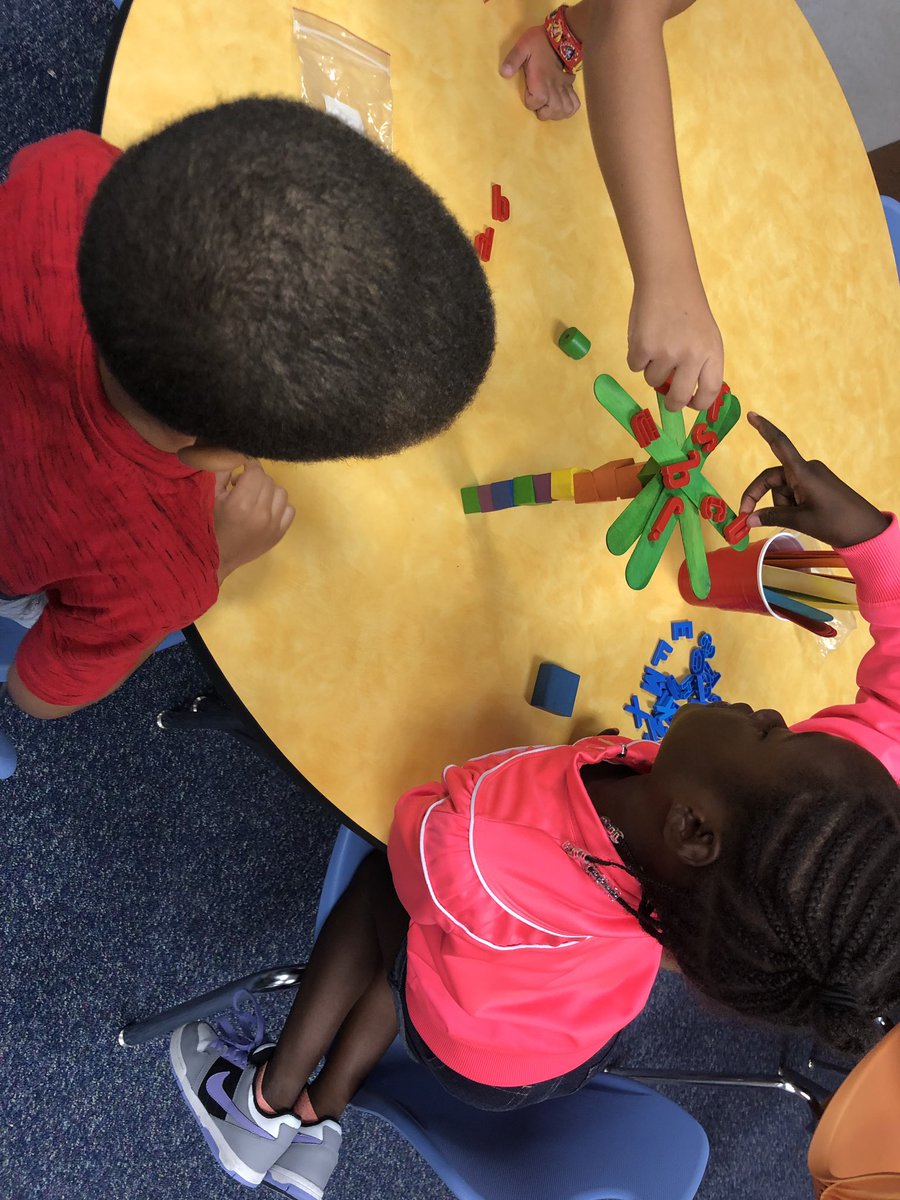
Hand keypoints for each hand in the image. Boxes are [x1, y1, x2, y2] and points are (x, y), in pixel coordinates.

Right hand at [214, 461, 294, 580]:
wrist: (217, 559)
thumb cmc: (210, 526)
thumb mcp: (210, 497)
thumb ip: (222, 472)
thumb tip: (235, 455)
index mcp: (240, 504)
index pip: (255, 471)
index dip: (248, 465)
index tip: (241, 469)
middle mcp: (260, 514)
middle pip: (268, 480)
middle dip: (255, 479)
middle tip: (242, 486)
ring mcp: (273, 525)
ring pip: (281, 492)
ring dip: (268, 491)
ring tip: (255, 498)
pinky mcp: (279, 534)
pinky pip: (289, 509)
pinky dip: (279, 506)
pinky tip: (266, 510)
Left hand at [500, 26, 579, 120]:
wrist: (561, 33)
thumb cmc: (539, 41)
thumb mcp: (522, 47)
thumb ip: (513, 60)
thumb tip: (504, 73)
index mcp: (540, 81)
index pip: (535, 102)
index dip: (529, 101)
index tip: (528, 91)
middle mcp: (553, 87)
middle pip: (552, 111)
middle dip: (544, 112)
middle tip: (539, 104)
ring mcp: (563, 87)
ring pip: (565, 110)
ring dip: (556, 113)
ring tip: (549, 108)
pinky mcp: (570, 85)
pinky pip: (575, 103)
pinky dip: (569, 109)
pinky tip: (561, 105)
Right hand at [628, 280, 723, 411]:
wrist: (667, 280)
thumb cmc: (687, 309)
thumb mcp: (705, 336)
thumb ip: (700, 364)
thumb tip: (685, 395)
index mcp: (712, 352)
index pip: (710, 392)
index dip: (698, 403)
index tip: (690, 403)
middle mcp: (692, 356)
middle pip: (678, 398)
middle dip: (671, 402)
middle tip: (667, 398)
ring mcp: (666, 353)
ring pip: (653, 381)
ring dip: (651, 369)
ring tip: (656, 344)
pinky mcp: (643, 348)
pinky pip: (635, 367)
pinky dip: (637, 356)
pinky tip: (644, 337)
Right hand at [739, 412, 887, 548]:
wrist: (865, 530)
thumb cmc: (836, 521)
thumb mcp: (801, 521)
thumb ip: (772, 517)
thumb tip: (749, 519)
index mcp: (802, 472)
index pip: (779, 444)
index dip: (764, 429)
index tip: (751, 414)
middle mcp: (805, 470)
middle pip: (771, 479)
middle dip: (759, 497)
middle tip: (747, 518)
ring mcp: (811, 478)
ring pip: (781, 490)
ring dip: (781, 506)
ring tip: (799, 520)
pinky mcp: (815, 487)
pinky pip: (792, 493)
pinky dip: (789, 507)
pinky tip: (802, 518)